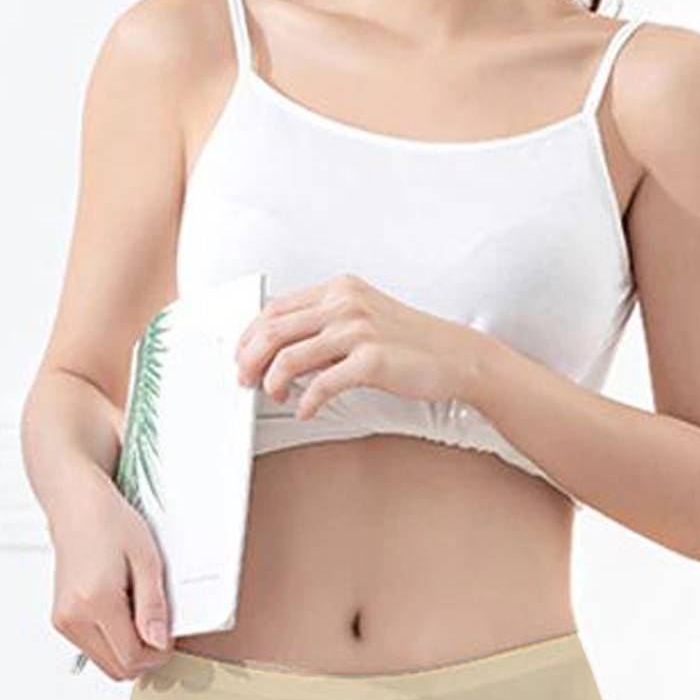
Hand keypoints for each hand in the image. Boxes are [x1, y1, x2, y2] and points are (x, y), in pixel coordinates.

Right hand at [49, 470, 174, 680]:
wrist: (77, 506)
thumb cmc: (110, 523)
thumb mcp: (147, 560)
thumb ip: (153, 606)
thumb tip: (159, 644)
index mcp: (94, 602)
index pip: (131, 657)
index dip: (158, 653)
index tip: (169, 633)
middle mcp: (72, 617)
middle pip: (117, 669)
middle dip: (144, 655)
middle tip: (157, 624)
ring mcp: (62, 621)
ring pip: (106, 663)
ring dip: (128, 649)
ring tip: (137, 610)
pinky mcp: (60, 619)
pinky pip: (95, 649)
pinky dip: (113, 640)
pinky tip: (122, 609)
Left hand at [235, 273, 487, 420]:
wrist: (457, 355)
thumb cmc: (411, 341)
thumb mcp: (364, 318)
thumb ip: (326, 326)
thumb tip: (282, 350)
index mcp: (340, 289)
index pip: (276, 308)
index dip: (250, 335)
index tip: (242, 355)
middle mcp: (345, 304)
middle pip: (274, 330)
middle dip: (250, 359)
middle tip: (246, 379)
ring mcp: (358, 330)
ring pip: (289, 357)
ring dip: (272, 382)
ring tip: (275, 396)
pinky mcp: (371, 360)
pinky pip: (320, 385)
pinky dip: (306, 402)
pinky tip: (306, 409)